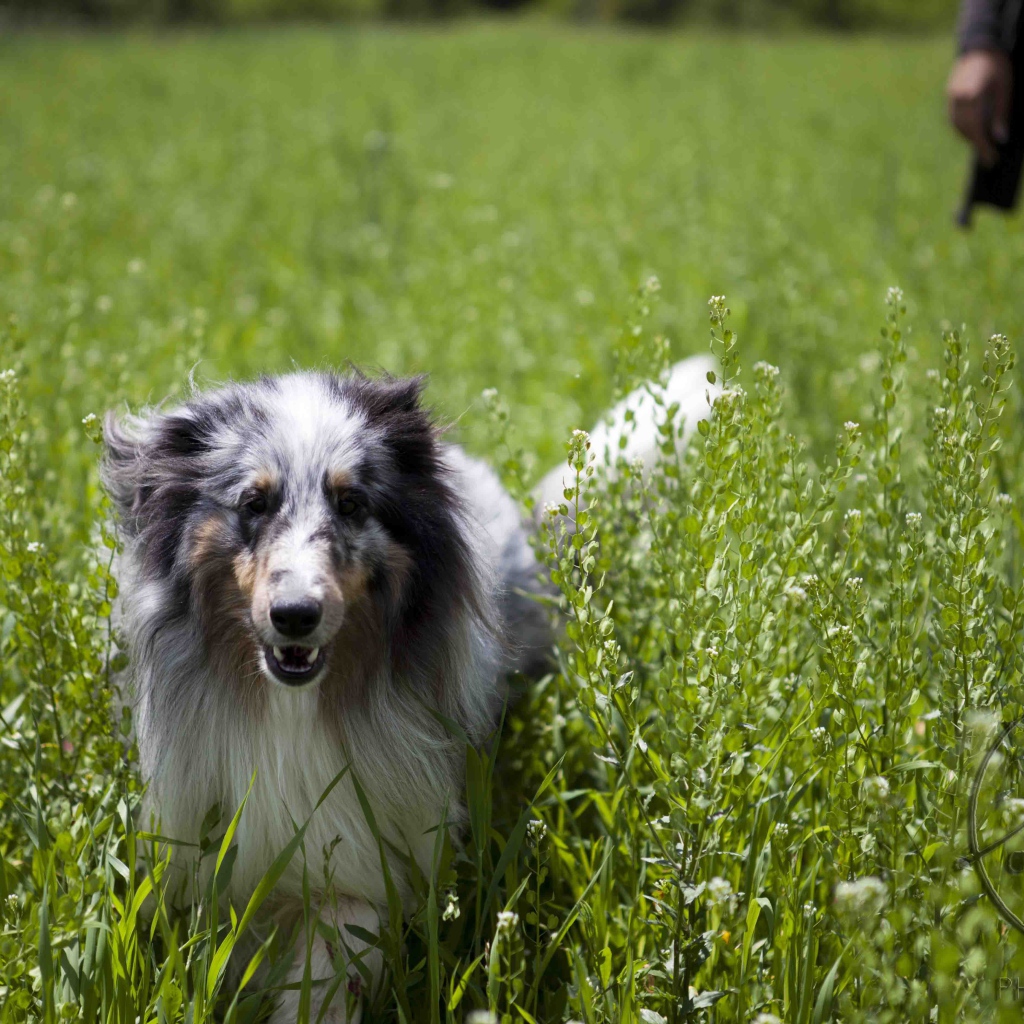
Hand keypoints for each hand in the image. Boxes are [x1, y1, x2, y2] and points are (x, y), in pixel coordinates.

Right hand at [947, 49, 1012, 166]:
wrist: (980, 45)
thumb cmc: (997, 64)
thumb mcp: (1005, 87)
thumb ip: (1001, 113)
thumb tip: (1000, 138)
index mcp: (972, 94)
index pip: (975, 128)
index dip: (982, 146)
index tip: (990, 159)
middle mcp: (958, 98)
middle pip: (965, 129)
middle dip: (977, 144)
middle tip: (988, 157)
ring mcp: (951, 97)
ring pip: (958, 126)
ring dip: (970, 137)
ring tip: (983, 145)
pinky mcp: (949, 96)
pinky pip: (955, 118)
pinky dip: (964, 128)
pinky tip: (974, 131)